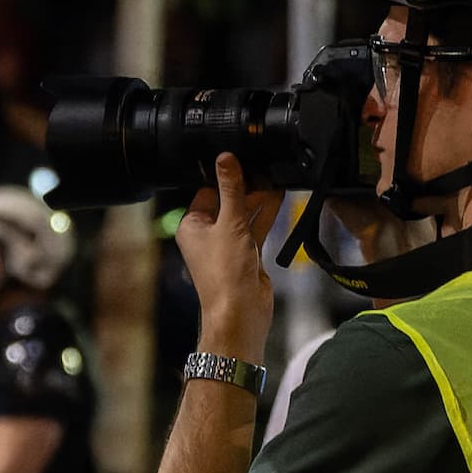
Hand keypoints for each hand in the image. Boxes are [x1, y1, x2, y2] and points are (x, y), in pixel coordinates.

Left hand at [175, 153, 283, 352]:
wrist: (241, 313)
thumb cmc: (225, 274)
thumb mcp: (230, 223)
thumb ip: (231, 190)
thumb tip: (225, 159)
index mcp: (192, 226)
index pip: (208, 191)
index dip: (226, 177)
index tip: (242, 159)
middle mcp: (207, 234)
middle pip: (228, 201)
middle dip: (247, 187)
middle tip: (265, 167)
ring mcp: (228, 244)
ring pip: (245, 214)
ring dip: (260, 199)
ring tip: (276, 176)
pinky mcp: (247, 254)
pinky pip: (257, 227)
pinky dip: (267, 214)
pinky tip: (279, 196)